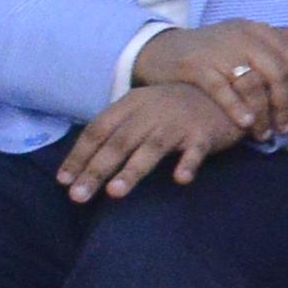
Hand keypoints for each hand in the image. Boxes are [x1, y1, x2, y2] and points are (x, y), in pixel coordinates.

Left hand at [56, 82, 260, 201]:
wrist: (224, 91)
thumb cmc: (174, 108)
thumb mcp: (142, 109)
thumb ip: (117, 129)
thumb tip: (82, 162)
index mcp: (131, 103)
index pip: (97, 130)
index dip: (79, 156)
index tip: (64, 181)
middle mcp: (151, 111)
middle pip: (119, 142)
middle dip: (96, 170)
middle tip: (78, 196)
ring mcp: (178, 122)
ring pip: (151, 148)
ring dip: (132, 170)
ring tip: (115, 193)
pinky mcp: (204, 133)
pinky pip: (195, 151)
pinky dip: (188, 164)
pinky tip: (180, 179)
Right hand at [122, 17, 287, 140]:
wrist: (162, 49)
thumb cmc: (215, 47)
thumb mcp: (252, 36)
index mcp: (261, 30)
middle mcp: (244, 36)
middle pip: (279, 73)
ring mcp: (219, 50)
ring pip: (253, 84)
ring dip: (264, 113)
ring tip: (266, 134)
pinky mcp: (196, 66)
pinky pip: (222, 89)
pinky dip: (237, 108)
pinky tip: (246, 124)